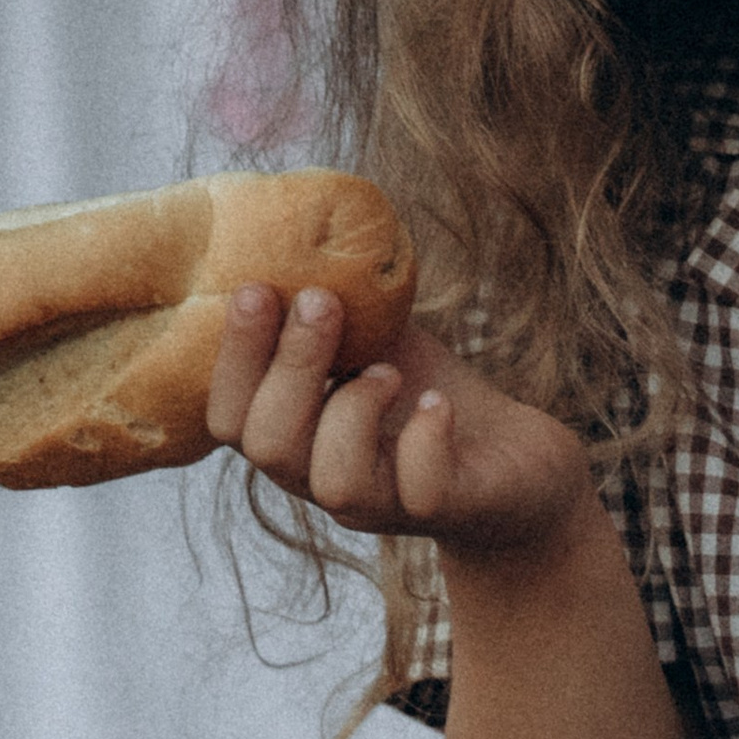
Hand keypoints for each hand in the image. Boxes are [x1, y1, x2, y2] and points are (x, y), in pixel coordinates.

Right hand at [206, 290, 591, 564]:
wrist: (510, 451)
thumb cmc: (425, 389)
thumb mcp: (370, 338)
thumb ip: (326, 306)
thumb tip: (288, 231)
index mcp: (292, 435)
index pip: (228, 418)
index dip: (233, 357)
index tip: (257, 287)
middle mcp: (321, 479)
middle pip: (268, 446)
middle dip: (291, 364)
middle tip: (323, 302)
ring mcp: (380, 502)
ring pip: (335, 480)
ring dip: (354, 409)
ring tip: (388, 368)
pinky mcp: (440, 508)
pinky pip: (418, 490)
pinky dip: (425, 437)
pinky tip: (436, 403)